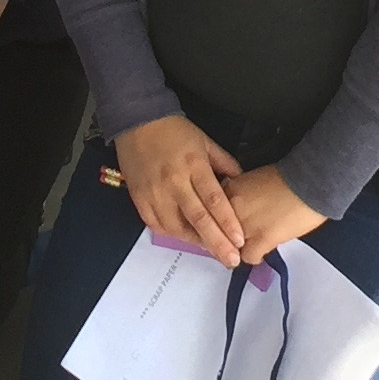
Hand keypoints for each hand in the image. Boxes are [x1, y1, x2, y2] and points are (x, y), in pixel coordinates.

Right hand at [113, 114, 243, 267]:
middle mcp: (174, 181)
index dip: (228, 223)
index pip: (214, 200)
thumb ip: (224, 163)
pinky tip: (185, 238)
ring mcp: (155, 191)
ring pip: (176, 226)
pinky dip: (171, 234)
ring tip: (211, 251)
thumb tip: (241, 184)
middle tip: (230, 260)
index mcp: (194, 165)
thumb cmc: (175, 131)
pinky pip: (156, 224)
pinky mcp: (139, 197)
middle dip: (216, 242)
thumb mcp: (205, 141)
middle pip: (198, 218)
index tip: (239, 241)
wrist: (137, 119)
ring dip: (195, 241)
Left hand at [225, 166, 327, 267]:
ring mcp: (245, 224)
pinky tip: (262, 251)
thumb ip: (242, 195)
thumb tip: (241, 209)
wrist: (310, 181)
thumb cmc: (290, 177)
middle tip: (234, 241)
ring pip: (230, 246)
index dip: (218, 222)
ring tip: (250, 246)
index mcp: (230, 189)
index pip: (212, 212)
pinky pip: (248, 257)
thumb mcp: (255, 179)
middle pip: (217, 231)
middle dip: (224, 237)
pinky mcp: (261, 240)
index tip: (224, 228)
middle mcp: (232, 207)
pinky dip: (254, 256)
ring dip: (238, 248)